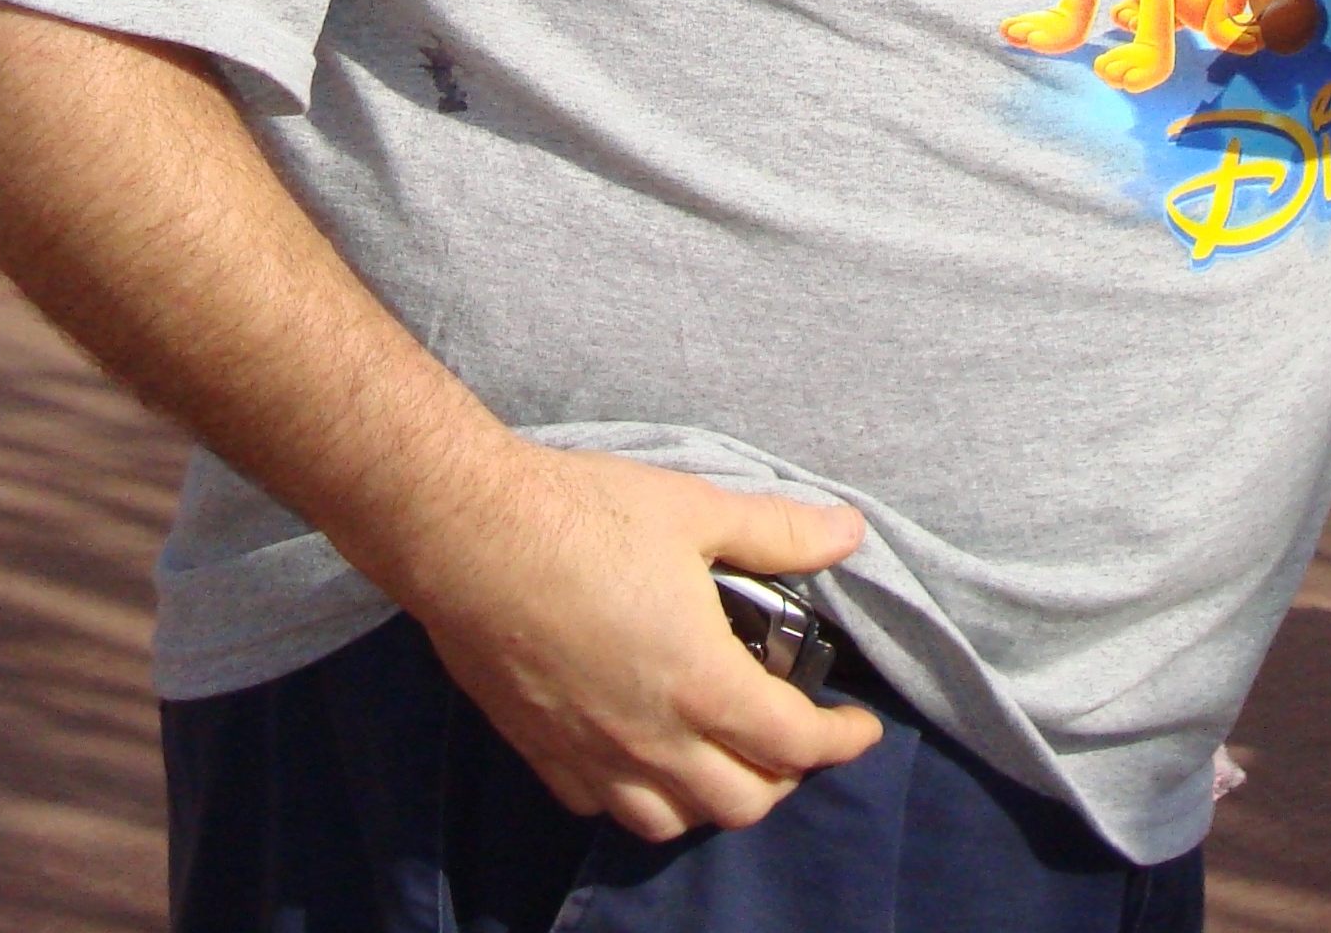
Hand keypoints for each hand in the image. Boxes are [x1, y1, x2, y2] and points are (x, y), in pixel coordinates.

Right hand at [407, 446, 882, 841]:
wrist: (469, 535)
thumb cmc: (583, 516)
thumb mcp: (695, 509)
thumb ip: (778, 531)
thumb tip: (847, 532)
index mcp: (700, 681)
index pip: (793, 743)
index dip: (840, 741)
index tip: (861, 727)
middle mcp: (651, 737)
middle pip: (741, 803)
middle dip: (784, 778)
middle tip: (794, 736)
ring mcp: (593, 753)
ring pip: (672, 821)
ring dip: (714, 799)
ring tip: (726, 754)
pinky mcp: (542, 751)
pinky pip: (604, 806)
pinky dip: (643, 797)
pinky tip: (645, 758)